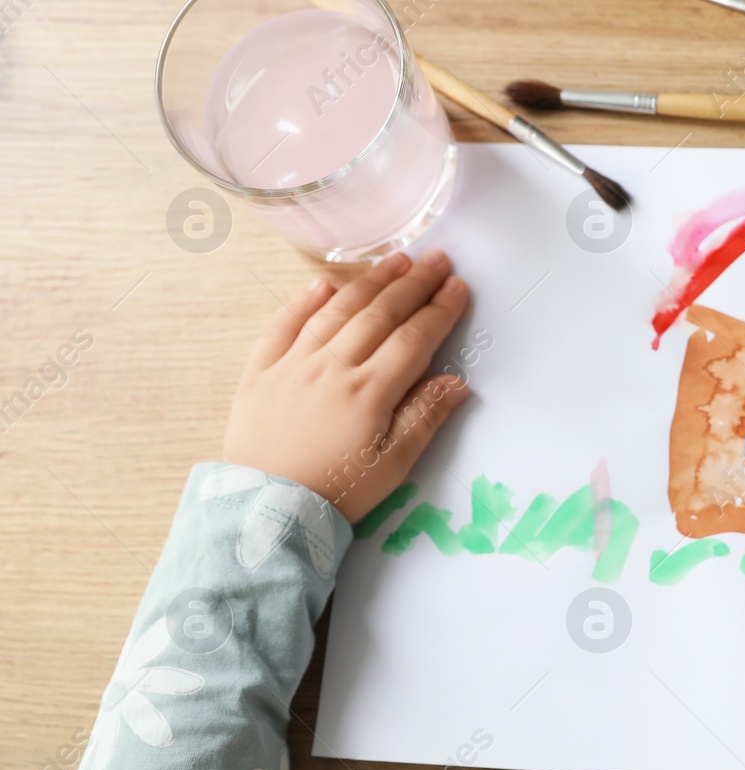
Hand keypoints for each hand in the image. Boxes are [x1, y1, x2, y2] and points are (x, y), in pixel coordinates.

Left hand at [223, 248, 470, 522]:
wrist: (266, 510)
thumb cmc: (336, 492)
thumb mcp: (393, 466)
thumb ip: (424, 418)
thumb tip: (456, 382)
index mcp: (368, 392)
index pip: (413, 338)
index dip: (439, 310)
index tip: (458, 287)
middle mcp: (331, 368)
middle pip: (380, 314)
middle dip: (412, 283)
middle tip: (437, 259)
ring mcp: (293, 365)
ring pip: (336, 311)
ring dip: (369, 282)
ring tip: (394, 261)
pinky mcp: (261, 373)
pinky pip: (283, 325)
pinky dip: (304, 301)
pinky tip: (324, 285)